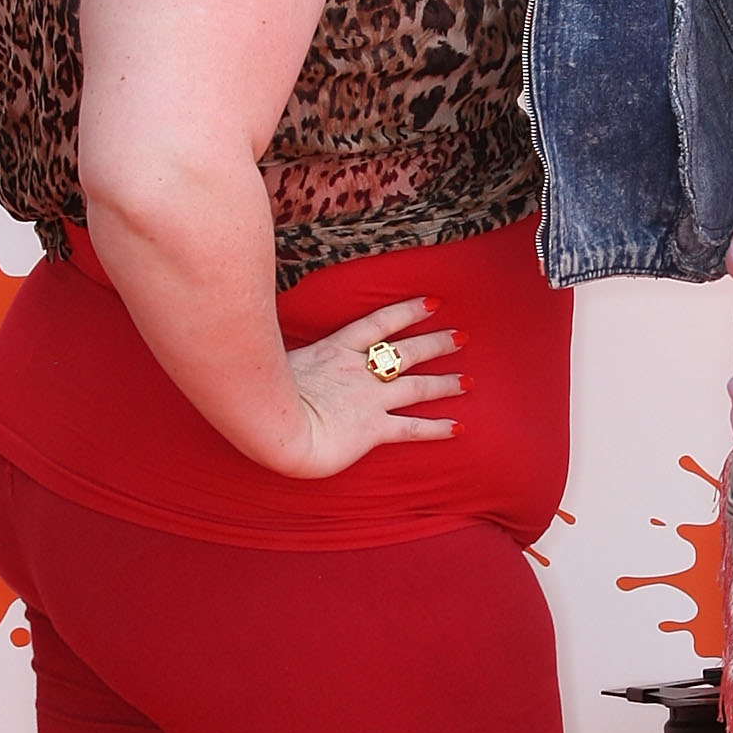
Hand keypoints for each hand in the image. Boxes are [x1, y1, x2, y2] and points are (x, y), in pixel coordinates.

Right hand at [280, 295, 464, 477]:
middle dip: (436, 343)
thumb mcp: (272, 358)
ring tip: (468, 380)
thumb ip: (287, 350)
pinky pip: (412, 428)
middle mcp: (359, 371)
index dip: (406, 312)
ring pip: (416, 387)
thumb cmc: (263, 393)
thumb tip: (275, 342)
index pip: (378, 324)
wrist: (274, 426)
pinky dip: (436, 429)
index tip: (431, 303)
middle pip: (406, 351)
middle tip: (461, 337)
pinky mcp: (373, 429)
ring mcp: (369, 399)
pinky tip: (458, 428)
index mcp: (335, 350)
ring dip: (445, 383)